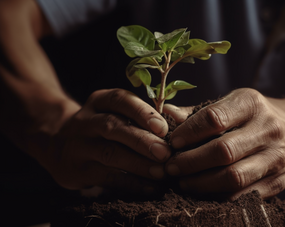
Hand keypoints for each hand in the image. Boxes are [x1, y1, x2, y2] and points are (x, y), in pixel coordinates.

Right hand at [44, 89, 170, 195]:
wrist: (56, 143)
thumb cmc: (99, 125)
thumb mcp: (111, 111)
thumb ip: (140, 114)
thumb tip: (179, 119)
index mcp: (98, 101)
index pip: (119, 100)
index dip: (141, 112)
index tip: (163, 127)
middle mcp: (86, 121)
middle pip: (114, 127)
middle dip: (142, 140)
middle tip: (165, 153)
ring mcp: (80, 146)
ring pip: (110, 153)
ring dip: (138, 163)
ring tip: (161, 172)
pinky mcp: (79, 171)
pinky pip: (108, 178)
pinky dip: (132, 183)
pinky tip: (151, 187)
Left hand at [164, 88, 284, 199]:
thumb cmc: (252, 116)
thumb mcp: (231, 104)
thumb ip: (198, 112)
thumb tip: (167, 114)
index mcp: (251, 104)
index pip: (214, 118)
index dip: (188, 132)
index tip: (172, 143)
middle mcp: (267, 129)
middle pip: (223, 151)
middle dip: (190, 162)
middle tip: (171, 167)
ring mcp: (275, 157)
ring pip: (234, 177)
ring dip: (202, 183)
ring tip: (183, 182)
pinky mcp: (278, 181)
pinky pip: (244, 195)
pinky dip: (219, 196)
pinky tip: (203, 192)